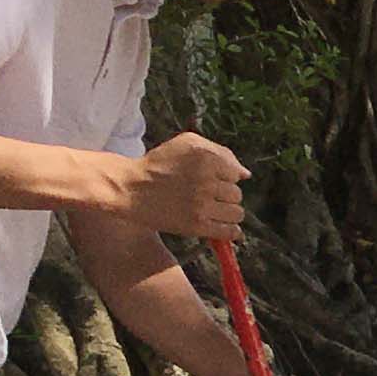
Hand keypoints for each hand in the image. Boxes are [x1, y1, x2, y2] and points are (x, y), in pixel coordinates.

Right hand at [118, 132, 247, 238]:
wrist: (131, 189)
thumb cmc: (159, 164)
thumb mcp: (187, 144)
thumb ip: (220, 152)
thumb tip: (245, 174)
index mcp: (206, 158)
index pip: (236, 173)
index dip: (225, 177)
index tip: (212, 179)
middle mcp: (206, 181)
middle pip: (237, 194)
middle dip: (226, 195)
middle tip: (209, 195)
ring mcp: (201, 205)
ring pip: (237, 213)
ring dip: (229, 213)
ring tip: (214, 210)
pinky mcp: (195, 225)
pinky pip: (228, 232)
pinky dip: (231, 232)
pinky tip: (225, 228)